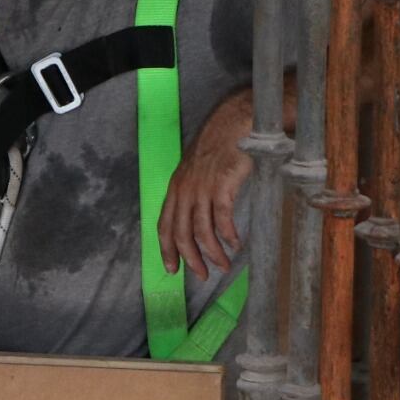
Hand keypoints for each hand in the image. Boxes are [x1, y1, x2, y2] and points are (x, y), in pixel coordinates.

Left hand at [159, 95, 253, 279]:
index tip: (172, 269)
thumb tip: (196, 217)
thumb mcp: (196, 170)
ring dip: (212, 252)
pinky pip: (222, 219)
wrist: (234, 124)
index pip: (164, 226)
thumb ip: (193, 192)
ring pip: (202, 230)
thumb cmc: (218, 146)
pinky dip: (228, 235)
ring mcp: (202, 189)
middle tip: (201, 275)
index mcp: (175, 188)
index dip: (166, 249)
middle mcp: (185, 190)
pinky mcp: (222, 186)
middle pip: (181, 233)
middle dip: (190, 259)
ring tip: (223, 265)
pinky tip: (235, 244)